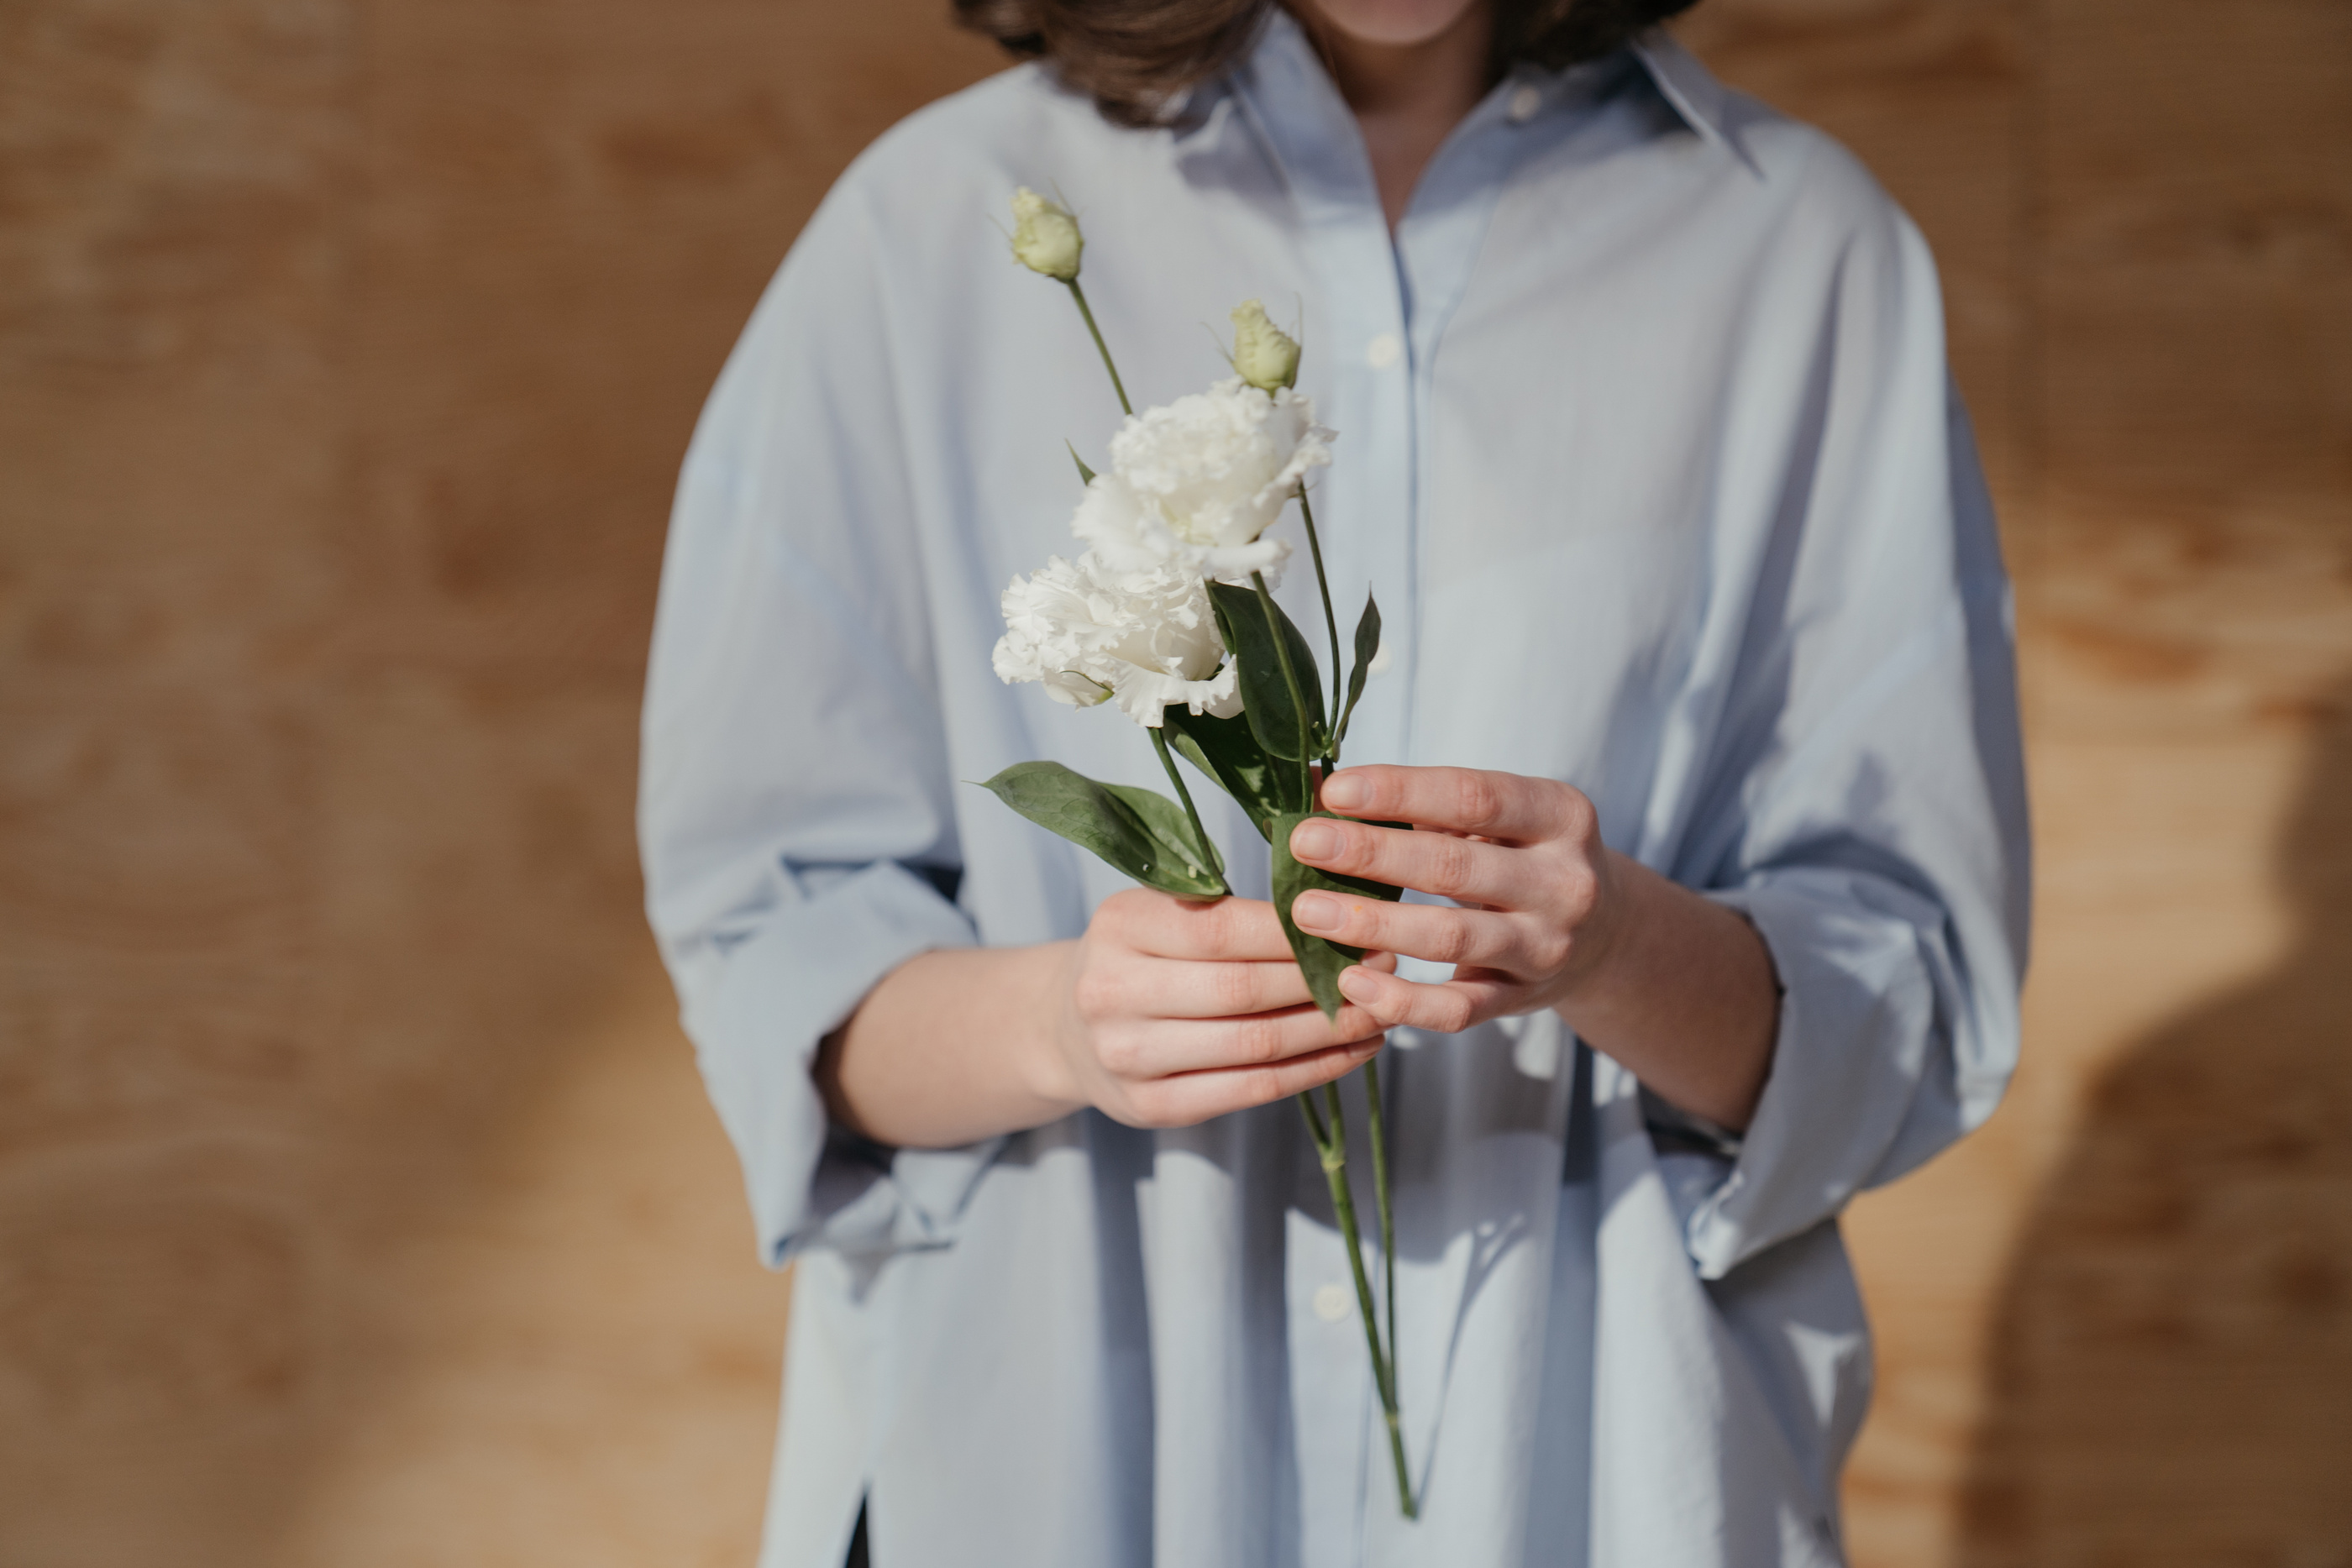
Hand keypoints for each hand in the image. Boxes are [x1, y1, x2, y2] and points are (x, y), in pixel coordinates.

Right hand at [1040, 888, 1396, 1129]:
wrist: (1066, 1026)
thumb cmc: (1138, 955)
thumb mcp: (1159, 910)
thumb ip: (1226, 907)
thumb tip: (1337, 907)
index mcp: (1119, 926)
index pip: (1223, 929)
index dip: (1298, 933)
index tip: (1358, 928)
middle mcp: (1112, 992)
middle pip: (1243, 990)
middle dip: (1326, 980)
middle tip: (1384, 967)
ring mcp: (1128, 1056)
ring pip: (1255, 1045)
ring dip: (1331, 1030)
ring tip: (1380, 1011)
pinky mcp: (1151, 1106)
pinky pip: (1250, 1090)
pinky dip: (1313, 1071)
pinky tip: (1352, 1051)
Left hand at [1285, 766, 1624, 1035]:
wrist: (1605, 935)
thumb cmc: (1523, 858)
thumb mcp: (1496, 818)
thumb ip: (1419, 802)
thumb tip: (1315, 783)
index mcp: (1560, 816)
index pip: (1472, 797)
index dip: (1400, 792)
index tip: (1336, 791)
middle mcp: (1564, 882)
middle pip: (1455, 866)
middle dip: (1372, 853)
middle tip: (1304, 844)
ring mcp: (1546, 947)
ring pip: (1451, 938)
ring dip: (1372, 924)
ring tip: (1306, 911)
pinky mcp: (1522, 1000)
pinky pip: (1456, 1010)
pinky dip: (1400, 1001)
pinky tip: (1349, 984)